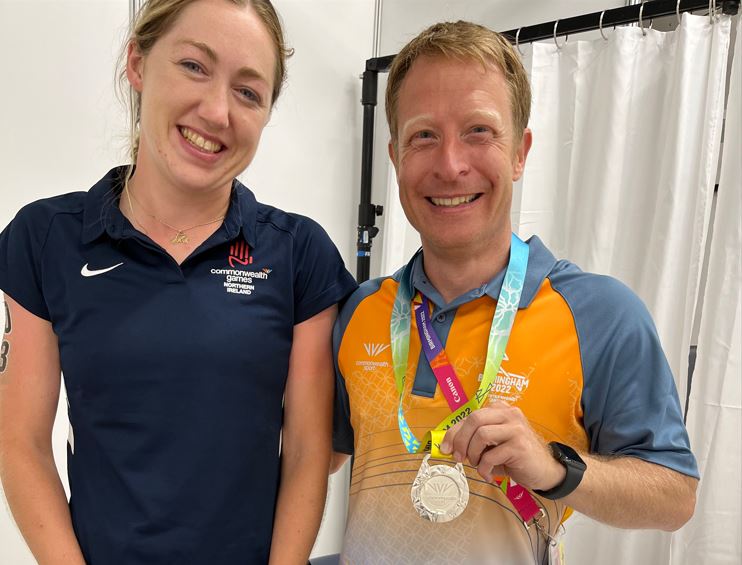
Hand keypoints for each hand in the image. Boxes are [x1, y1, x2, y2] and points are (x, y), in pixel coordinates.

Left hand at [439, 401, 565, 490]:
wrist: (544, 471)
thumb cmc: (515, 456)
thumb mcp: (493, 444)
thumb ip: (475, 439)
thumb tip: (449, 446)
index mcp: (500, 410)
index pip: (470, 416)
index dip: (454, 432)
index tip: (445, 448)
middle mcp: (509, 414)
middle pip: (474, 419)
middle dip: (460, 440)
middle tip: (458, 457)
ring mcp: (516, 428)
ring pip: (481, 434)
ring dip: (473, 454)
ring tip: (478, 465)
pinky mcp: (520, 446)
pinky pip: (491, 455)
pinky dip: (484, 468)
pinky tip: (488, 474)